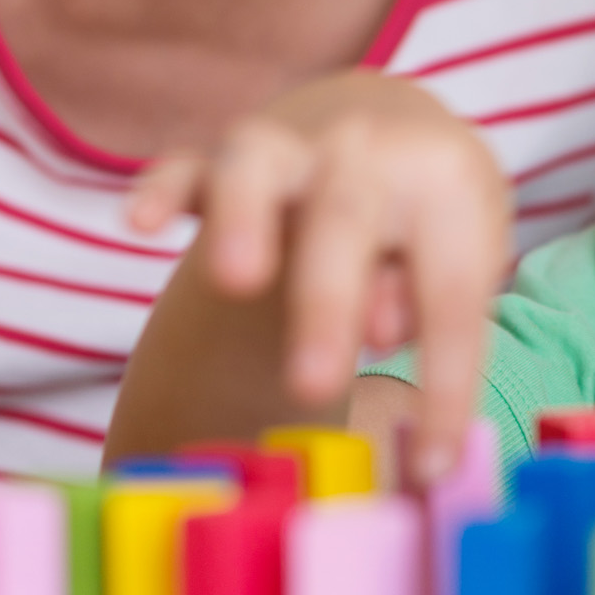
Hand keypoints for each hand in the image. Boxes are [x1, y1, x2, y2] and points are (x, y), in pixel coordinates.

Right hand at [125, 71, 510, 481]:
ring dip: (244, 221)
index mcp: (442, 180)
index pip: (449, 287)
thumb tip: (385, 326)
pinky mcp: (217, 160)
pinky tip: (139, 222)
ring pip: (256, 171)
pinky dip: (159, 189)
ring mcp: (285, 149)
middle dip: (328, 302)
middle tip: (315, 385)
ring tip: (236, 280)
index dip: (446, 380)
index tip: (436, 467)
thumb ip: (424, 296)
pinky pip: (184, 168)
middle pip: (346, 221)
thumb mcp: (455, 258)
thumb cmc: (428, 220)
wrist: (382, 126)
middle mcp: (361, 150)